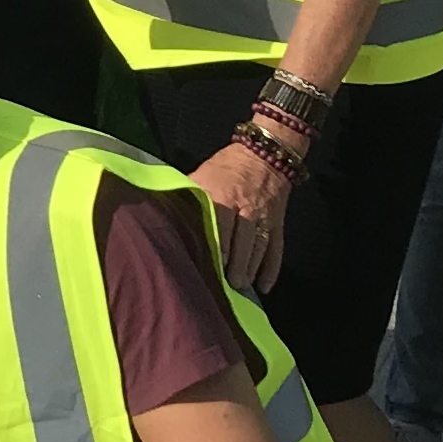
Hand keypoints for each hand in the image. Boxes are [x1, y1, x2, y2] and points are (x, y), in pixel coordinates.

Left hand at [192, 140, 292, 293]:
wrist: (265, 153)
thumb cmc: (225, 167)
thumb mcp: (202, 175)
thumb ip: (189, 195)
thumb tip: (164, 212)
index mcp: (224, 195)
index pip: (220, 225)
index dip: (216, 247)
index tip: (208, 267)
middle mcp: (246, 208)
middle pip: (242, 241)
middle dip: (235, 265)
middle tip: (226, 286)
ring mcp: (264, 217)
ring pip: (259, 248)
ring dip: (250, 269)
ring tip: (241, 288)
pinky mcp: (278, 223)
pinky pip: (276, 248)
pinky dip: (272, 269)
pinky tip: (265, 287)